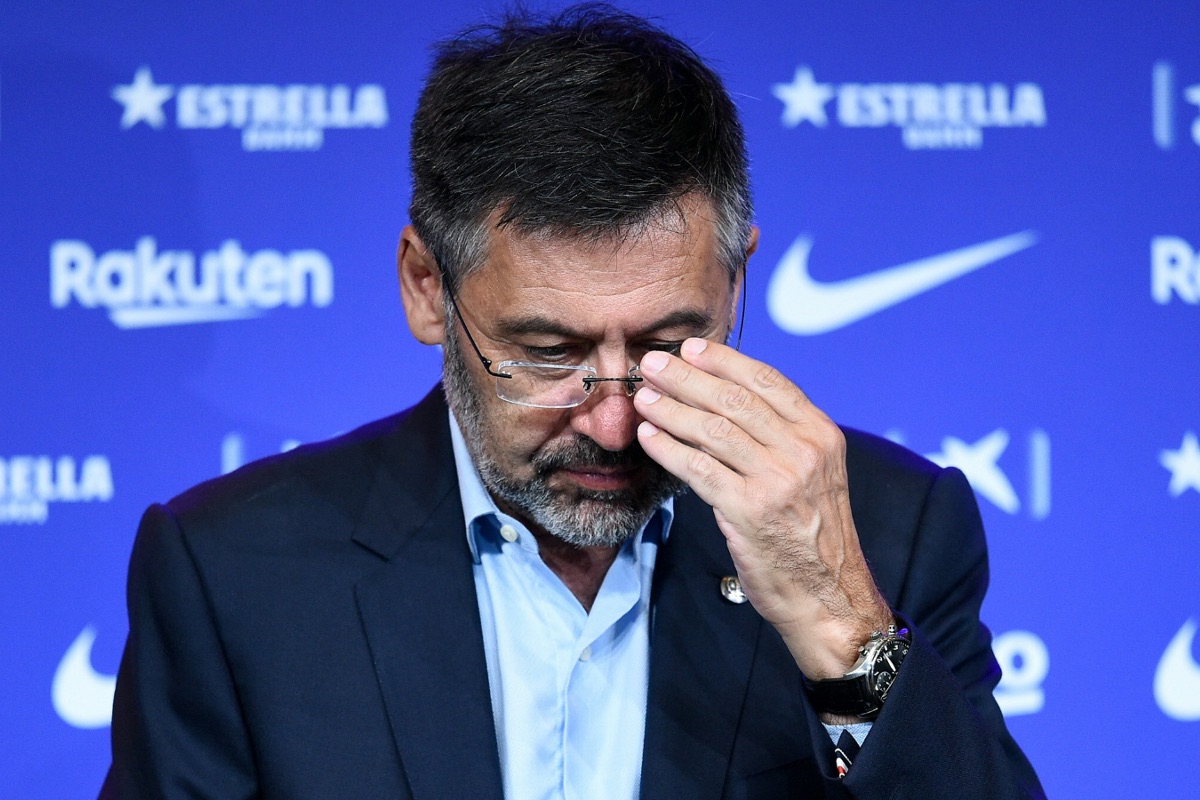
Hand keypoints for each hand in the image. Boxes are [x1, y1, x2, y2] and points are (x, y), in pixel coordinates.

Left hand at [635, 338, 891, 678]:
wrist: (829, 598)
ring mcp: (778, 480)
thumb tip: (725, 401)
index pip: (768, 381)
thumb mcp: (813, 475)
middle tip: (652, 363)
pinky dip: (668, 448)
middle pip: (734, 399)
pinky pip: (698, 468)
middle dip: (686, 377)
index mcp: (821, 435)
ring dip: (671, 409)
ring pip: (712, 429)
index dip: (724, 360)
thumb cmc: (813, 536)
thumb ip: (781, 438)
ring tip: (643, 396)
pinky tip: (649, 437)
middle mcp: (803, 451)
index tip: (690, 348)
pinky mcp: (750, 511)